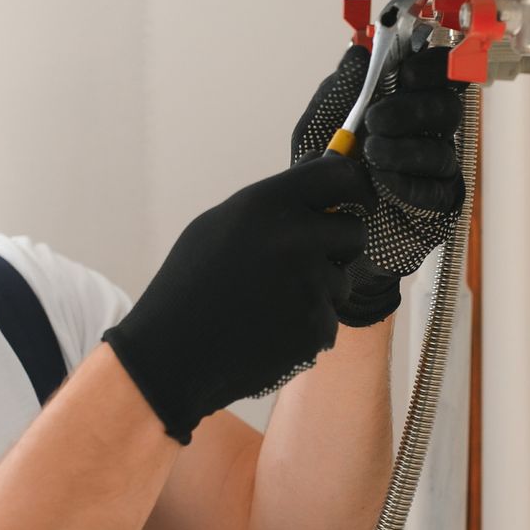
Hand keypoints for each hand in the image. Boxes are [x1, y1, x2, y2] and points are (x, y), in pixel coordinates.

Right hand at [102, 156, 375, 444]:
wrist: (171, 354)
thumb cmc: (191, 286)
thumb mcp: (218, 226)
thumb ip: (273, 205)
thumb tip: (319, 187)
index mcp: (267, 204)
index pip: (340, 175)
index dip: (355, 186)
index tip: (357, 199)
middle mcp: (294, 238)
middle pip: (354, 231)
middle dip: (339, 246)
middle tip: (307, 261)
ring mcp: (309, 284)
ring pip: (342, 281)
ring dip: (319, 291)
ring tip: (268, 304)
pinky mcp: (315, 327)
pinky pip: (328, 320)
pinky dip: (306, 327)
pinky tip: (268, 332)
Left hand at [289, 36, 467, 326]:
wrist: (319, 230)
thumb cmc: (322, 173)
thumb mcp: (318, 126)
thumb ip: (338, 90)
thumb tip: (358, 54)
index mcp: (403, 102)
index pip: (436, 73)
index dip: (431, 67)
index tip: (405, 73)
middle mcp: (426, 132)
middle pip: (448, 106)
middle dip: (412, 109)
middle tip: (376, 120)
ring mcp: (436, 168)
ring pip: (442, 149)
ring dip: (405, 149)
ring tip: (370, 155)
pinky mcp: (439, 205)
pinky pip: (440, 190)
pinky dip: (412, 184)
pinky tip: (386, 184)